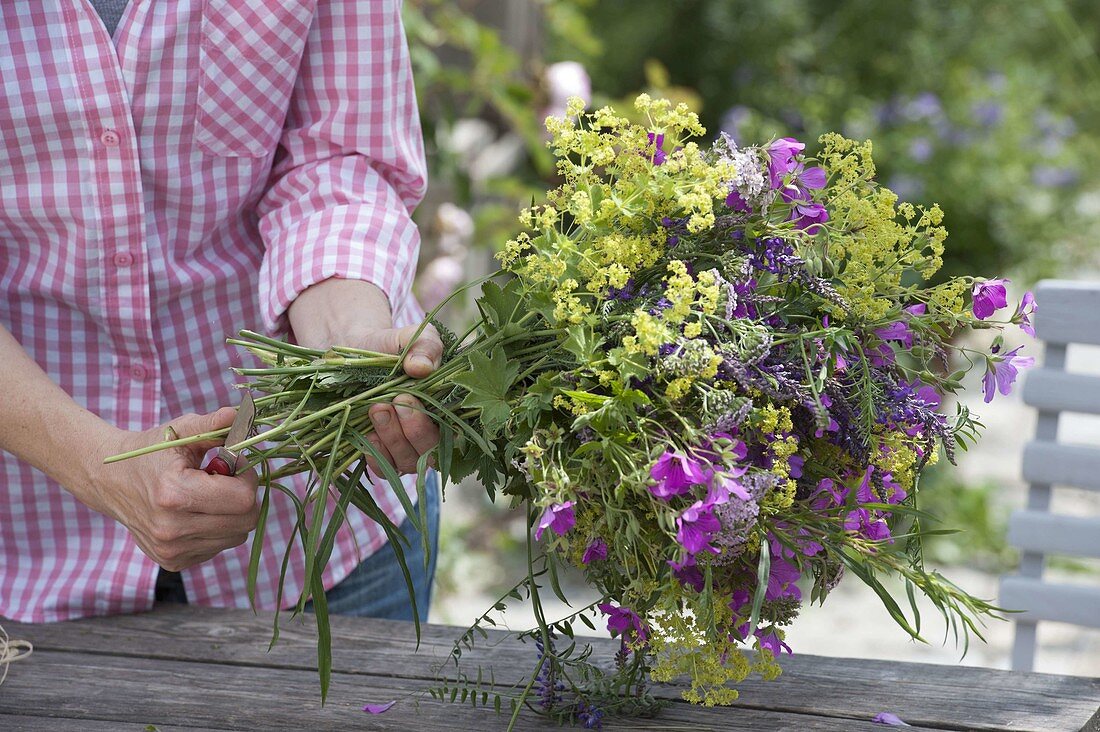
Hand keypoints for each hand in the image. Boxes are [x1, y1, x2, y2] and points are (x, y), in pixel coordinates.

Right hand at [91, 409, 259, 570]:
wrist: (109, 480)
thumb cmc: (150, 452)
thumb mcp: (179, 430)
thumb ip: (212, 425)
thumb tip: (241, 415)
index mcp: (174, 494)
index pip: (243, 499)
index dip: (247, 477)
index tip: (232, 463)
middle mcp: (172, 529)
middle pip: (246, 521)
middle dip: (245, 496)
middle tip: (224, 479)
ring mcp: (171, 550)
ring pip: (236, 536)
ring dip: (232, 514)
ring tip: (207, 495)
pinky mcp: (173, 561)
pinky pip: (218, 547)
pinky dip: (218, 529)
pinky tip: (196, 512)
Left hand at [288, 278, 441, 475]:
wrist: (352, 353)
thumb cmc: (389, 346)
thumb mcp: (411, 336)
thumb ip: (425, 345)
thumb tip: (421, 368)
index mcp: (446, 408)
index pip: (454, 430)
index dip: (435, 418)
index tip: (409, 395)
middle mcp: (430, 433)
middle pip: (432, 451)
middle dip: (413, 429)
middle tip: (393, 402)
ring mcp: (406, 449)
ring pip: (408, 461)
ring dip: (392, 438)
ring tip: (376, 409)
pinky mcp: (381, 456)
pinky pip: (384, 468)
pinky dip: (376, 455)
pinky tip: (367, 435)